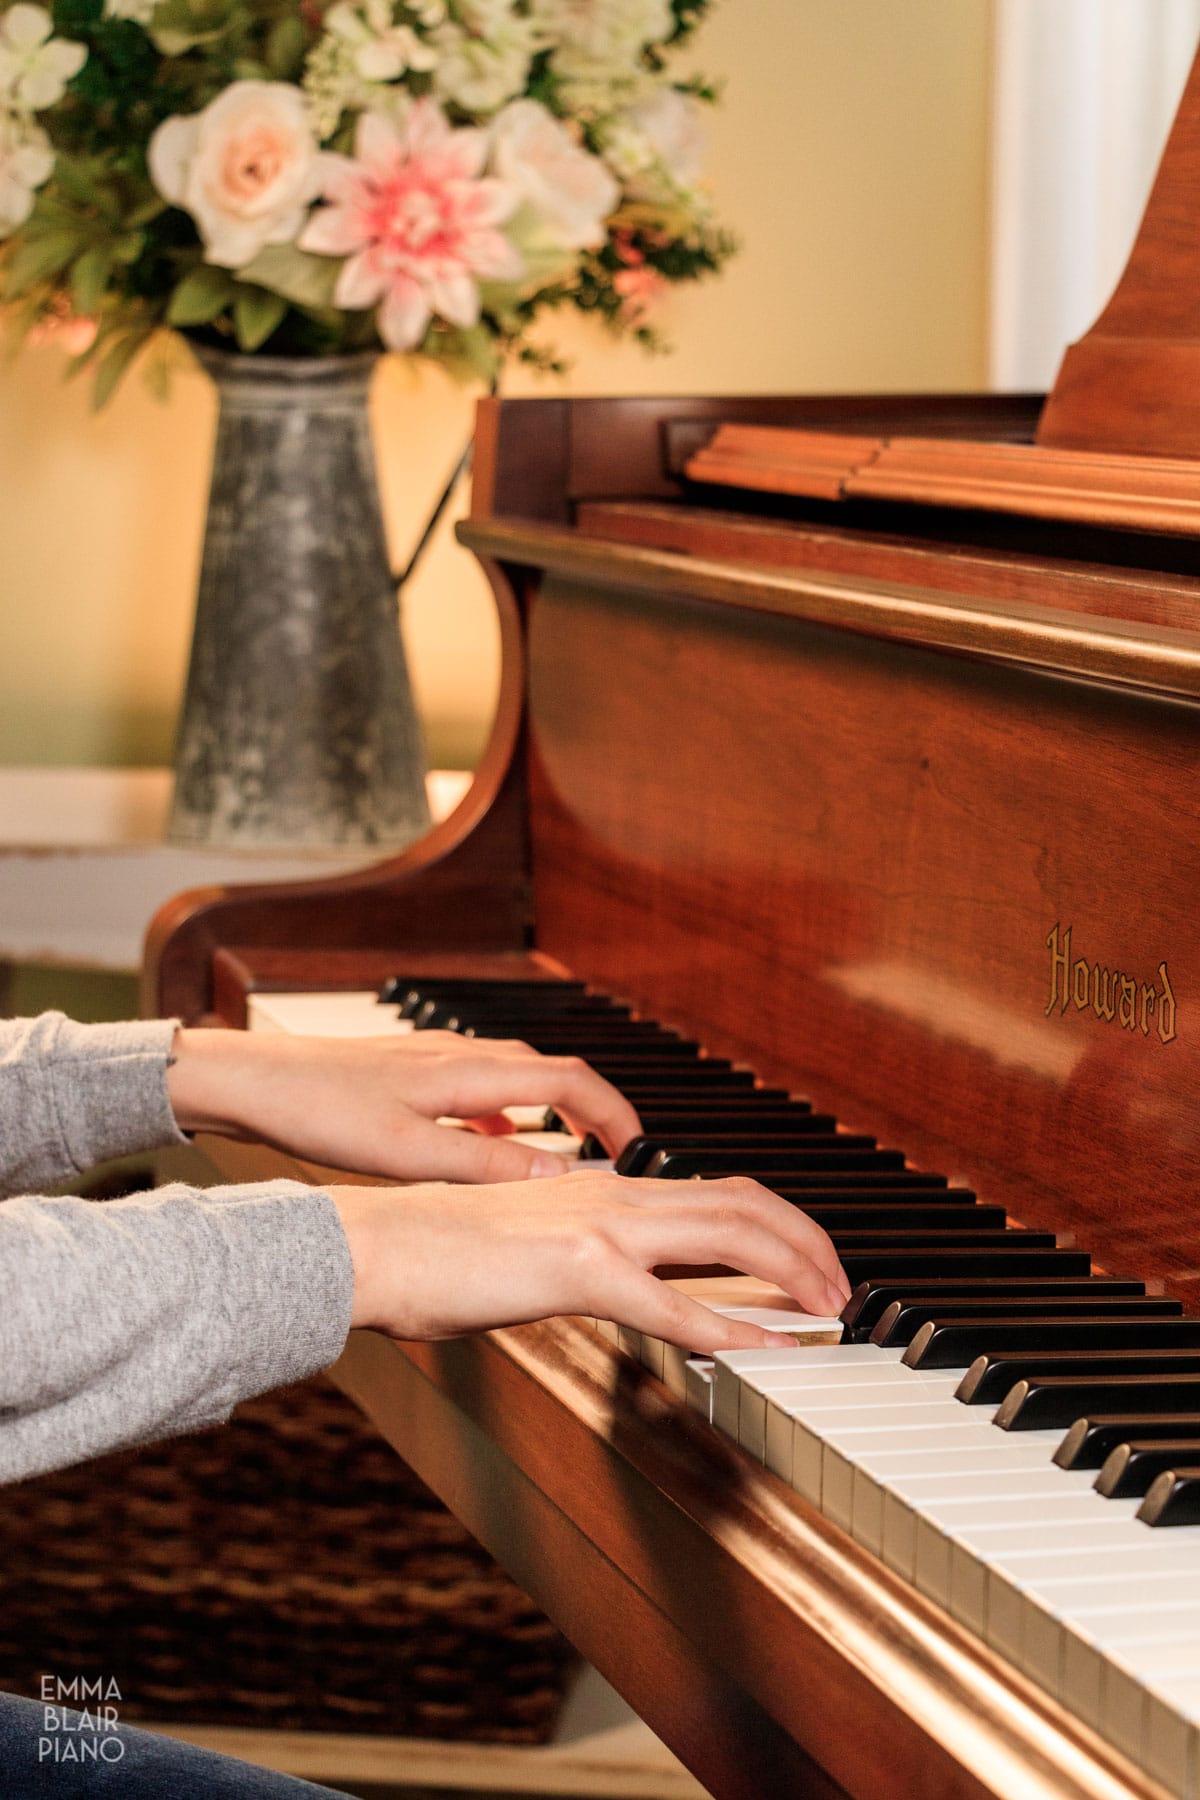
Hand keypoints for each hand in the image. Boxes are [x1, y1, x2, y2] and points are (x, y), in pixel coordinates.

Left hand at [166, 1028, 640, 1182]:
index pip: (572, 1080)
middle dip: (593, 1112)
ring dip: (550, 1111)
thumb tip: (560, 1178)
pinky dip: (505, 1114)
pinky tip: (487, 1146)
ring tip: (564, 1157)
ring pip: (516, 1077)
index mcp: (469, 1072)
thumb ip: (486, 1166)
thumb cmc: (318, 1111)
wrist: (251, 1078)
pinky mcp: (410, 1070)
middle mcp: (461, 1054)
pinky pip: (480, 1086)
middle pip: (553, 1072)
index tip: (642, 1150)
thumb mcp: (407, 1153)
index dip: (617, 1114)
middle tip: (615, 1155)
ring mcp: (435, 1057)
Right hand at [333, 1170, 852, 1347]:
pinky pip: (671, 1303)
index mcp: (600, 1189)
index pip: (713, 1189)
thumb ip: (578, 1258)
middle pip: (740, 1199)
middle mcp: (610, 1194)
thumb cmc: (434, 1254)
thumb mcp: (525, 1247)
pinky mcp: (573, 1268)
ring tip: (829, 1308)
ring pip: (725, 1231)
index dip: (775, 1221)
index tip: (808, 1260)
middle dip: (806, 1240)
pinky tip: (764, 1351)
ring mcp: (596, 1226)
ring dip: (790, 1269)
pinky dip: (730, 1328)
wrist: (372, 1245)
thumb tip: (614, 1285)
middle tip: (842, 1286)